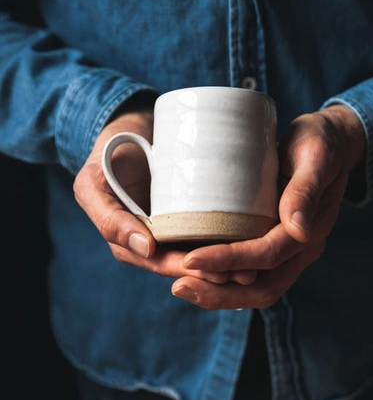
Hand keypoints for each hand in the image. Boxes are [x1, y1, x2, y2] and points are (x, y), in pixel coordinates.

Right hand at [73, 106, 255, 284]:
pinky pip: (210, 230)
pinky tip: (253, 242)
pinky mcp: (193, 211)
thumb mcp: (92, 183)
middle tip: (241, 273)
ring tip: (254, 265)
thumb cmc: (109, 152)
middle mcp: (151, 240)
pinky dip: (229, 239)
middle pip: (183, 262)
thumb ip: (107, 216)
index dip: (182, 268)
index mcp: (126, 240)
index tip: (208, 269)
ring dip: (225, 262)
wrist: (133, 126)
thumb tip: (147, 249)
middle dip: (212, 271)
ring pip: (200, 252)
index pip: (156, 261)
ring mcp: (173, 227)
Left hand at [171, 105, 366, 309]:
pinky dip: (223, 280)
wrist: (330, 143)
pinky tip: (194, 272)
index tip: (191, 259)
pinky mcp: (274, 243)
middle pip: (261, 288)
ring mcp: (289, 250)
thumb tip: (297, 230)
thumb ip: (305, 190)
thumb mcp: (314, 157)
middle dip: (219, 293)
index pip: (267, 255)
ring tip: (180, 285)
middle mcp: (301, 248)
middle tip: (179, 286)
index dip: (229, 261)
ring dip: (218, 293)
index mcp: (311, 229)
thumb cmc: (319, 143)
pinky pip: (250, 274)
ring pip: (255, 288)